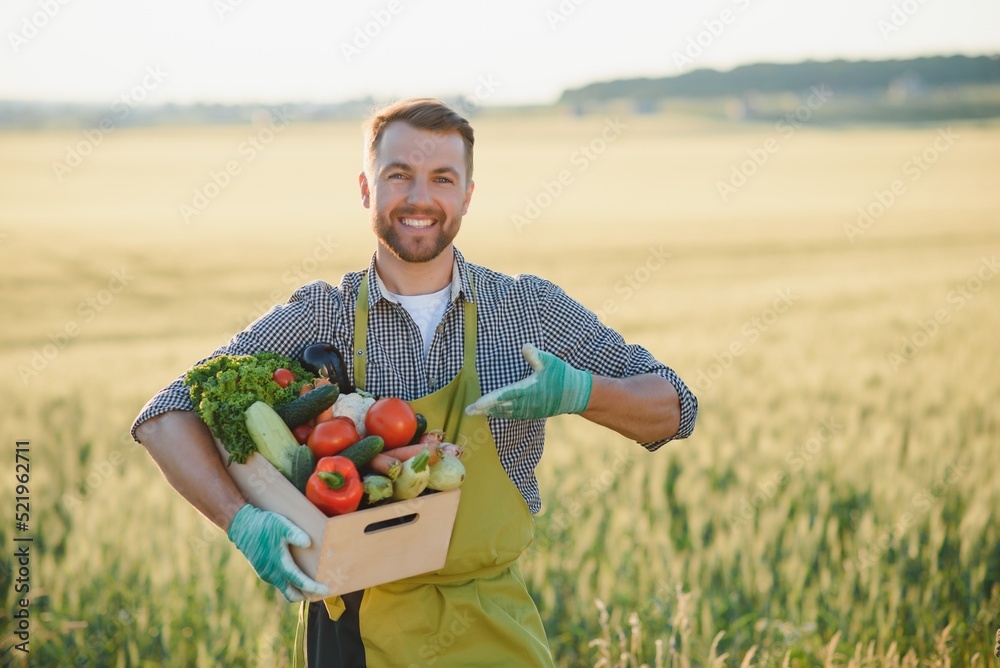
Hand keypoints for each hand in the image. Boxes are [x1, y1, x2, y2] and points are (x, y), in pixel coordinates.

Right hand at [227, 504, 329, 601]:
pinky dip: (288, 582)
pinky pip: (277, 581)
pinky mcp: (262, 570)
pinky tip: (294, 573)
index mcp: (279, 564)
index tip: (327, 590)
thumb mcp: (281, 525)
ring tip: (310, 584)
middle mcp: (272, 573)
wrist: (242, 526)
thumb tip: (308, 543)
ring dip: (297, 589)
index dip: (314, 588)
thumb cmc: (264, 525)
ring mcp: (266, 573)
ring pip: (284, 588)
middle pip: (291, 594)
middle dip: (306, 595)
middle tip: (320, 592)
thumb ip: (294, 534)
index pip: (300, 582)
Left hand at [465, 343, 591, 419]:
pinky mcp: (532, 413)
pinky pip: (513, 415)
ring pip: (506, 413)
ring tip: (477, 412)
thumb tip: (525, 347)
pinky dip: (502, 414)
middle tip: (467, 411)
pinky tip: (496, 412)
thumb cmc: (561, 375)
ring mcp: (529, 410)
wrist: (576, 394)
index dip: (488, 401)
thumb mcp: (549, 361)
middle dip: (483, 409)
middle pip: (500, 408)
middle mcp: (526, 403)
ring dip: (491, 412)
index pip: (503, 396)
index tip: (475, 404)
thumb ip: (535, 355)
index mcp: (527, 390)